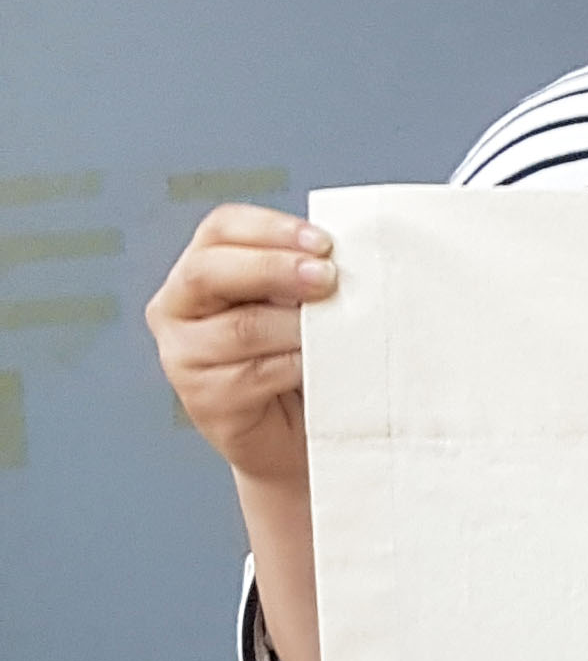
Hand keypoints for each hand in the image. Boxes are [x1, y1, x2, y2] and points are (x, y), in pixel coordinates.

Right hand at [146, 203, 331, 489]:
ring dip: (297, 326)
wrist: (296, 432)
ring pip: (242, 327)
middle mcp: (176, 308)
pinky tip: (320, 367)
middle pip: (211, 271)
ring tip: (335, 329)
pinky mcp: (203, 398)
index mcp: (198, 270)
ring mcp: (182, 355)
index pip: (221, 229)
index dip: (272, 229)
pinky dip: (297, 365)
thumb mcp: (294, 303)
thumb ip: (302, 275)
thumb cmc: (297, 356)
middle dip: (275, 268)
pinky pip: (256, 373)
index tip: (324, 243)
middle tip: (328, 277)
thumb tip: (338, 256)